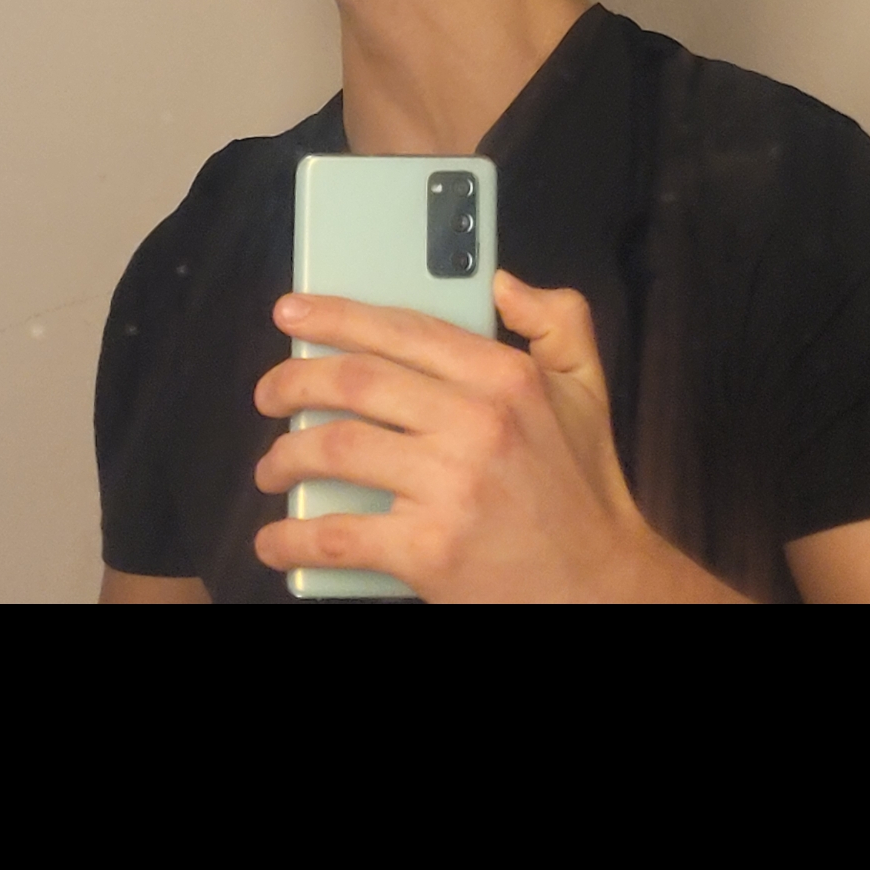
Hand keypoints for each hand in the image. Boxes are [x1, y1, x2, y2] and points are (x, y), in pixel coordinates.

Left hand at [252, 273, 742, 601]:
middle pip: (356, 382)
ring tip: (272, 467)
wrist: (602, 587)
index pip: (402, 330)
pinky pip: (340, 535)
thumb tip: (503, 282)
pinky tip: (276, 540)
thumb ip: (558, 320)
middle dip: (293, 381)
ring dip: (286, 456)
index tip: (291, 313)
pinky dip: (294, 539)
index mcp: (506, 377)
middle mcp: (477, 422)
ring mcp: (451, 487)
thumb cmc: (583, 490)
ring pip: (337, 450)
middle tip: (268, 393)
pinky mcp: (429, 550)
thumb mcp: (589, 390)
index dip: (336, 316)